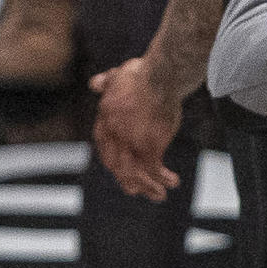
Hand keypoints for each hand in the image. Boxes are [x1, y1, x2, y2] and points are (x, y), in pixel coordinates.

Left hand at [90, 57, 183, 201]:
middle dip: (127, 180)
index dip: (112, 159)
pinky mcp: (149, 147)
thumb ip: (106, 81)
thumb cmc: (143, 72)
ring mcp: (130, 142)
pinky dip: (163, 179)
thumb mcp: (119, 73)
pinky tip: (173, 181)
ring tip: (159, 195)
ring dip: (147, 187)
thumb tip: (93, 84)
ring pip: (133, 174)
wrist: (160, 76)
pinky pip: (154, 171)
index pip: (104, 146)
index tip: (120, 168)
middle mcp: (114, 134)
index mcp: (105, 118)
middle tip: (136, 190)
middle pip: (116, 165)